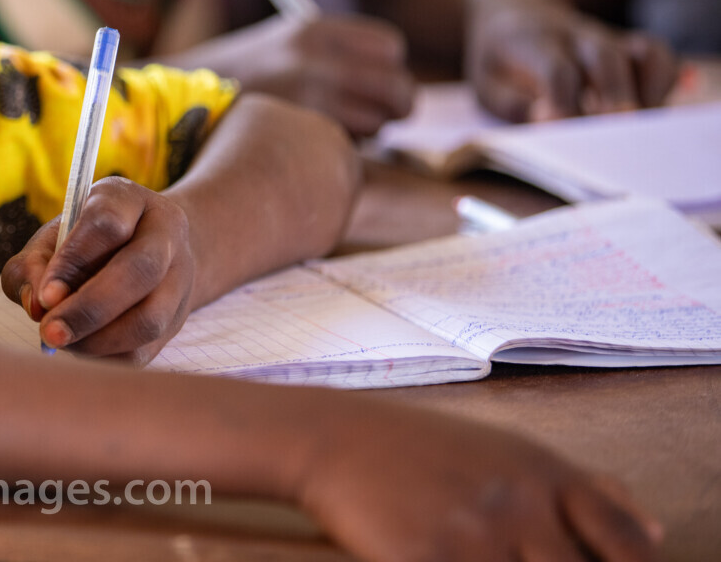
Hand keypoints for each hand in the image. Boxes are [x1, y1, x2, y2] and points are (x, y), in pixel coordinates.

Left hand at [0, 178, 193, 364]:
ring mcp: (180, 276)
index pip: (106, 223)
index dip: (73, 262)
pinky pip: (146, 349)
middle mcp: (165, 232)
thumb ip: (32, 266)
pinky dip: (107, 357)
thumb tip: (35, 306)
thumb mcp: (53, 239)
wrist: (144, 250)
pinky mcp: (178, 317)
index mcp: (128, 199)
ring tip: (62, 342)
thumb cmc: (84, 243)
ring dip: (99, 339)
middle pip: (139, 270)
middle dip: (89, 309)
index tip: (45, 296)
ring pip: (150, 318)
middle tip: (49, 332)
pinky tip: (82, 347)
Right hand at [166, 15, 415, 136]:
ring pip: (378, 124)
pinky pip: (349, 149)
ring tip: (328, 132)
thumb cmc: (230, 81)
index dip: (388, 69)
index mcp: (313, 28)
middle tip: (379, 120)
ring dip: (366, 134)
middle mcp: (317, 57)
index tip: (374, 84)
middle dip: (394, 108)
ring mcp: (310, 96)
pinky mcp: (301, 132)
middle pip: (397, 87)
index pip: (390, 47)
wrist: (173, 103)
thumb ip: (327, 53)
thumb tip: (385, 76)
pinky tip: (309, 149)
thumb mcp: (277, 46)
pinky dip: (340, 153)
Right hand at [299, 397, 662, 561]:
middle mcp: (520, 502)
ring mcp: (477, 534)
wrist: (332, 438)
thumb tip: (655, 532)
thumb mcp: (506, 450)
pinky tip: (442, 560)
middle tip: (516, 557)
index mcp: (545, 474)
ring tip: (475, 555)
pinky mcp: (431, 560)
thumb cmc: (417, 447)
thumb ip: (582, 488)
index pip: (625, 542)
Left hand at [467, 1, 677, 120]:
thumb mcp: (485, 81)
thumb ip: (511, 103)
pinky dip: (664, 80)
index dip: (563, 101)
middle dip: (615, 95)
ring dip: (650, 88)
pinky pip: (656, 55)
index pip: (556, 69)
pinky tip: (651, 110)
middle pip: (604, 56)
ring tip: (643, 126)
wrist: (512, 10)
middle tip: (618, 130)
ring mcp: (605, 37)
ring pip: (641, 51)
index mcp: (532, 40)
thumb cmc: (498, 57)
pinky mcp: (626, 46)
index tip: (563, 130)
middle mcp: (575, 34)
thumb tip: (546, 121)